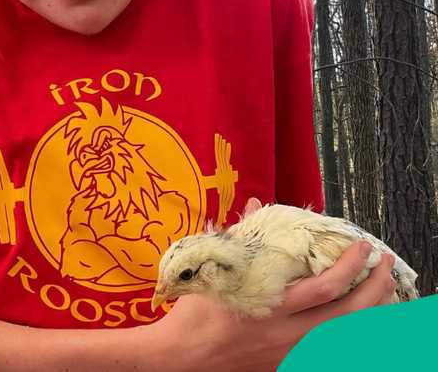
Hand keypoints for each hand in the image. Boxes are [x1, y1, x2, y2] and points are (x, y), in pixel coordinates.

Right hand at [147, 241, 395, 371]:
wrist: (181, 357)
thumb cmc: (194, 313)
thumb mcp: (212, 269)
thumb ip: (239, 238)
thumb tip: (256, 207)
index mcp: (271, 306)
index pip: (327, 286)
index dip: (351, 265)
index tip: (362, 247)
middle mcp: (287, 333)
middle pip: (349, 314)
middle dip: (375, 287)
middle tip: (383, 264)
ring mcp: (290, 352)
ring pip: (345, 334)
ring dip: (369, 310)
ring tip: (380, 289)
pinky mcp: (286, 364)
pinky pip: (328, 348)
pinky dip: (347, 331)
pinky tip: (352, 317)